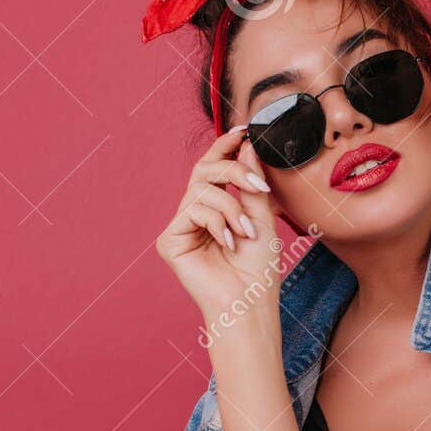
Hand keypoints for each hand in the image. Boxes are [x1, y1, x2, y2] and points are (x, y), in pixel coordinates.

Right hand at [155, 128, 283, 328]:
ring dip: (232, 208)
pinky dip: (217, 223)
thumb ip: (251, 181)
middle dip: (233, 171)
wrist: (249, 302)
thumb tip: (245, 144)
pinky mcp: (169, 240)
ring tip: (247, 233)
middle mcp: (195, 214)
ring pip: (202, 190)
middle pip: (204, 170)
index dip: (225, 145)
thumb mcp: (262, 216)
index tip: (244, 129)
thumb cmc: (258, 268)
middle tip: (257, 185)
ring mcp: (180, 227)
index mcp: (216, 207)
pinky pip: (192, 210)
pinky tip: (229, 244)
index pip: (215, 168)